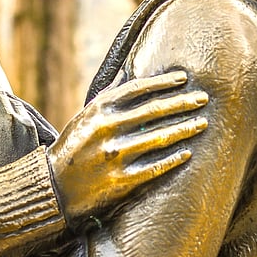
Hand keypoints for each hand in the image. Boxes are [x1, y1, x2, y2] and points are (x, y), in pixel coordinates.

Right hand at [47, 71, 207, 227]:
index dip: (164, 82)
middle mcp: (107, 129)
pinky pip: (155, 167)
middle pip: (154, 110)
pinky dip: (173, 159)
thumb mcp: (85, 116)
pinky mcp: (120, 181)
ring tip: (202, 123)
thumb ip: (109, 96)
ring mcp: (115, 156)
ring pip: (159, 138)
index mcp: (99, 109)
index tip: (184, 78)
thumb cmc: (74, 147)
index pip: (139, 89)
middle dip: (183, 103)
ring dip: (185, 129)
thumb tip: (131, 69)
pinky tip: (188, 152)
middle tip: (203, 98)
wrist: (53, 187)